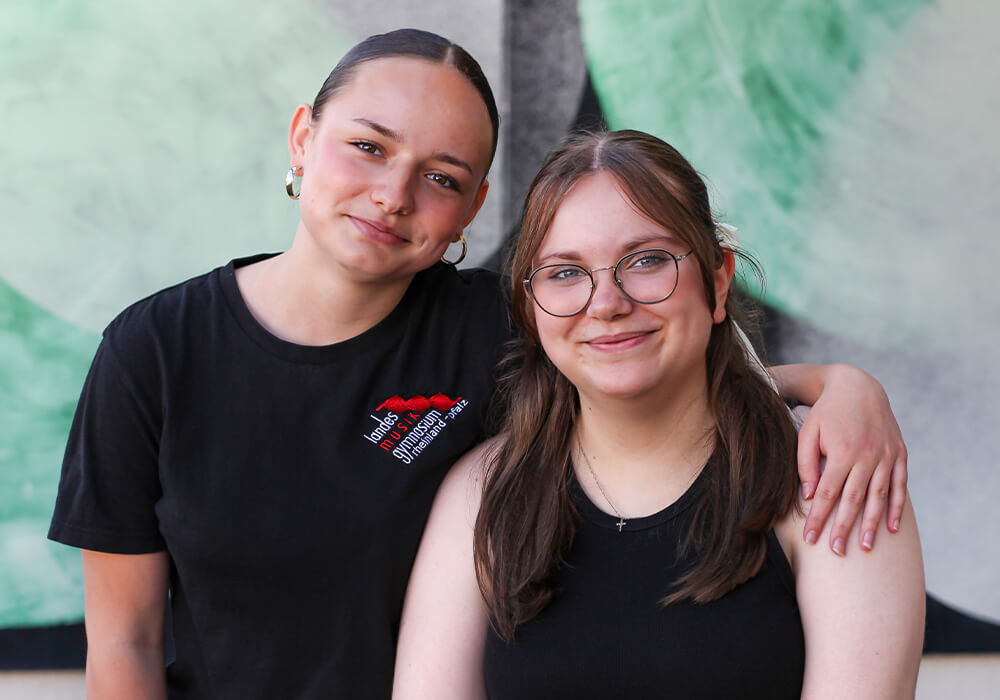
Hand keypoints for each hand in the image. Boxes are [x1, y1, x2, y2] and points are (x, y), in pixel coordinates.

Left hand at [794, 364, 907, 554]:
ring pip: (879, 496)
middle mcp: (866, 455)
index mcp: (841, 451)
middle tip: (836, 552)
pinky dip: (897, 507)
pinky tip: (893, 528)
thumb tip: (808, 495)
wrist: (858, 386)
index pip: (827, 493)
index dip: (818, 518)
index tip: (811, 539)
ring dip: (873, 524)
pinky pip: (899, 485)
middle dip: (844, 528)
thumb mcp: (808, 431)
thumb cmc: (826, 412)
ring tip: (866, 549)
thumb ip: (805, 462)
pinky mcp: (899, 454)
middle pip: (853, 500)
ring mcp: (886, 455)